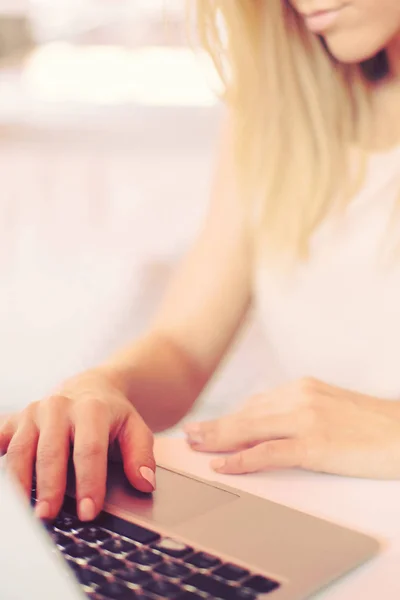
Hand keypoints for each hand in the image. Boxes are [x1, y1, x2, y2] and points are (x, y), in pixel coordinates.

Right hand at [0, 369, 154, 520]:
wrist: (90, 388)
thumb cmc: (112, 415)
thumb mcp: (135, 428)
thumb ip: (141, 455)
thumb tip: (144, 482)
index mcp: (91, 409)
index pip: (89, 449)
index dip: (89, 482)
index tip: (88, 511)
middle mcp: (58, 407)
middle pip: (51, 451)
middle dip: (50, 486)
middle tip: (49, 516)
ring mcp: (33, 412)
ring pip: (20, 449)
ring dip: (20, 482)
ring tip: (24, 511)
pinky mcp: (15, 420)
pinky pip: (0, 439)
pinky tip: (4, 486)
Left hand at [184, 378, 399, 478]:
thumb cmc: (372, 424)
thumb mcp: (331, 408)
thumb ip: (300, 412)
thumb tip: (270, 427)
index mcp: (304, 388)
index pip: (257, 403)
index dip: (231, 416)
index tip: (212, 423)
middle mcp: (300, 397)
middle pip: (246, 413)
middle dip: (215, 424)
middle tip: (190, 433)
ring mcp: (306, 419)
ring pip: (250, 428)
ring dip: (218, 438)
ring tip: (195, 446)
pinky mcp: (315, 444)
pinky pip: (269, 452)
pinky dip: (242, 459)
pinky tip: (223, 465)